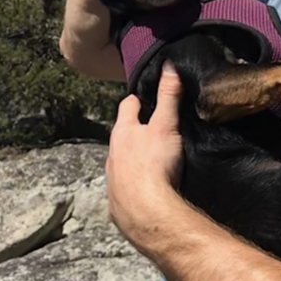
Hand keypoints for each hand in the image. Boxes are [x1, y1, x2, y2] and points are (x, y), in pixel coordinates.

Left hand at [106, 63, 187, 254]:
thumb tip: (169, 67)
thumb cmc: (155, 165)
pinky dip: (134, 184)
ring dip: (133, 158)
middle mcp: (112, 154)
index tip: (149, 99)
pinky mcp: (117, 202)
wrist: (146, 213)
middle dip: (136, 130)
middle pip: (123, 135)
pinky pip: (125, 188)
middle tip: (154, 129)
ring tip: (152, 160)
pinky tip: (147, 189)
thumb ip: (168, 96)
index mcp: (122, 132)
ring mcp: (112, 179)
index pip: (128, 106)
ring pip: (121, 162)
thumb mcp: (166, 126)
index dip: (139, 100)